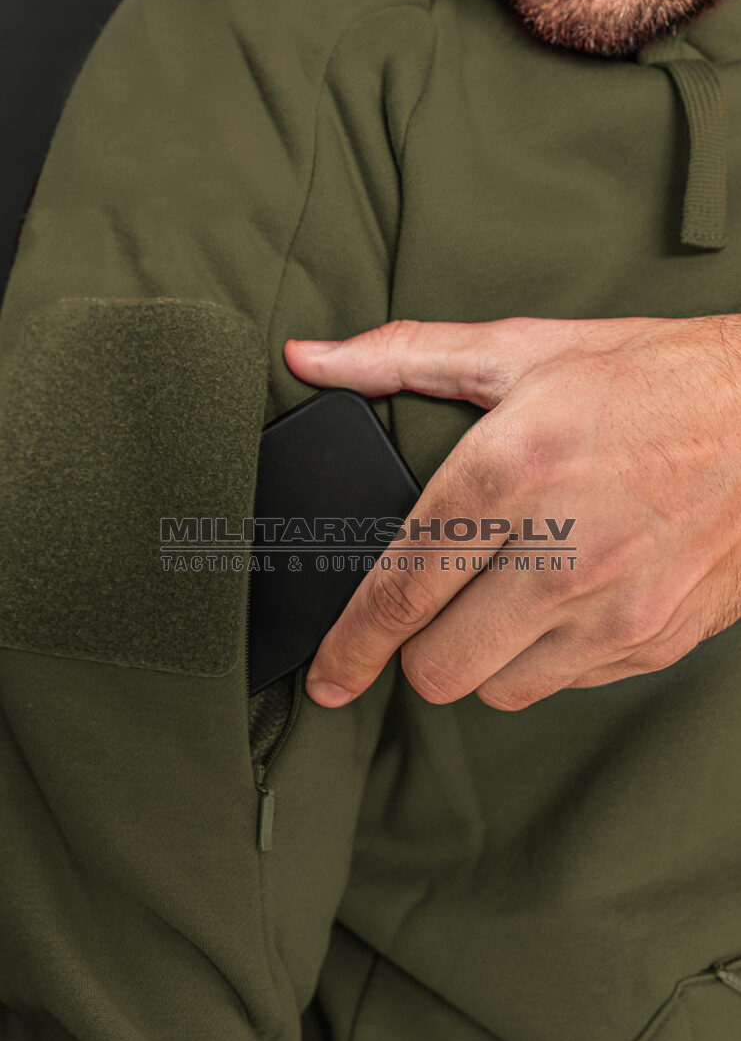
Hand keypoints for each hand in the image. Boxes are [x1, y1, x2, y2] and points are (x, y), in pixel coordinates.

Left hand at [283, 316, 740, 709]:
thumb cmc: (655, 380)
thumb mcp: (524, 350)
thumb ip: (403, 358)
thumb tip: (312, 358)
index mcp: (511, 474)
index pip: (400, 592)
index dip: (348, 649)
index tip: (325, 678)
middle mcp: (561, 554)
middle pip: (439, 667)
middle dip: (416, 649)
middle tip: (430, 613)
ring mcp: (614, 609)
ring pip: (497, 690)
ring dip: (480, 659)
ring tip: (497, 606)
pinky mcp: (652, 640)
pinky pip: (564, 685)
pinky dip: (544, 658)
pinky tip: (558, 607)